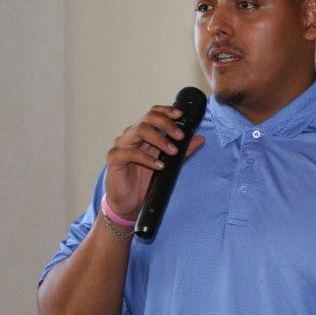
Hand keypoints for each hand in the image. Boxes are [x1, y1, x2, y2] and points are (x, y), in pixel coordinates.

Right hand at [104, 105, 204, 219]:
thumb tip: (200, 139)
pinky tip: (159, 166)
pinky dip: (147, 158)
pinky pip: (130, 153)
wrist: (129, 203)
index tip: (180, 115)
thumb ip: (183, 151)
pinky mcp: (115, 158)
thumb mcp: (169, 165)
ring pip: (139, 131)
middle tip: (180, 136)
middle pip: (147, 119)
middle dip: (166, 124)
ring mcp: (121, 145)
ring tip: (173, 151)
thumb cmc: (144, 181)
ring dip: (159, 140)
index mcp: (143, 134)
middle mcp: (131, 136)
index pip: (153, 114)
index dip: (166, 111)